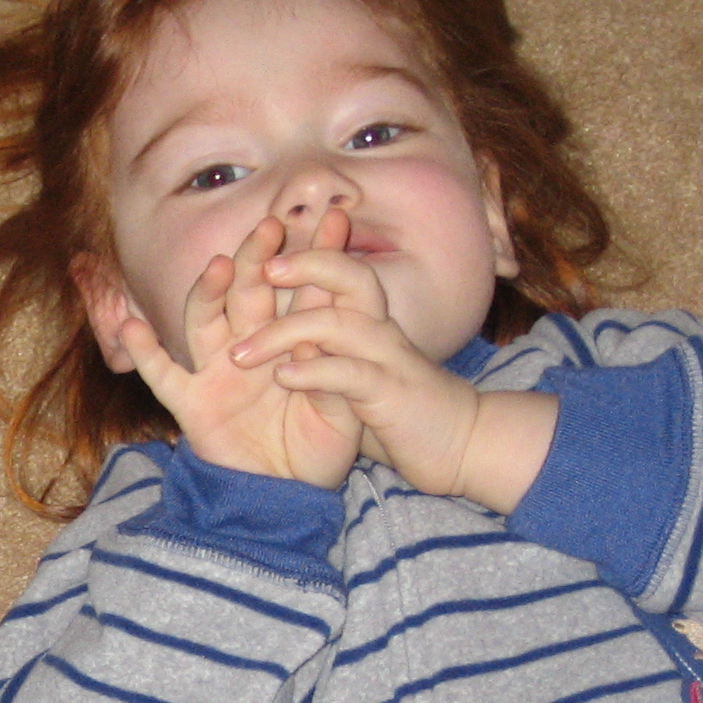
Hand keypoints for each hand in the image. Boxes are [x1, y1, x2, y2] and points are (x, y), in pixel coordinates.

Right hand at [121, 214, 361, 488]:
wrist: (290, 498)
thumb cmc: (320, 448)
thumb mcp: (342, 406)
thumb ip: (329, 367)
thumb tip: (311, 328)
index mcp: (291, 340)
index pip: (303, 288)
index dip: (315, 254)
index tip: (333, 218)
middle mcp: (250, 345)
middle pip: (249, 291)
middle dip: (258, 258)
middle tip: (271, 228)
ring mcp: (217, 371)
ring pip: (206, 319)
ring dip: (210, 291)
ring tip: (221, 267)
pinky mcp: (192, 403)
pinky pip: (162, 375)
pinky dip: (144, 352)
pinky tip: (131, 327)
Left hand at [229, 218, 556, 509]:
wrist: (460, 447)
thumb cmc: (402, 409)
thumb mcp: (361, 373)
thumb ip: (330, 353)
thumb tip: (288, 346)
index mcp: (370, 324)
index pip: (343, 273)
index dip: (310, 255)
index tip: (266, 255)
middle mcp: (379, 332)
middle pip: (350, 277)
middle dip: (308, 264)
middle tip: (264, 267)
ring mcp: (387, 360)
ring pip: (338, 324)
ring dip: (284, 333)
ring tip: (241, 353)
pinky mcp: (389, 394)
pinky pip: (349, 374)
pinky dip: (313, 373)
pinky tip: (283, 377)